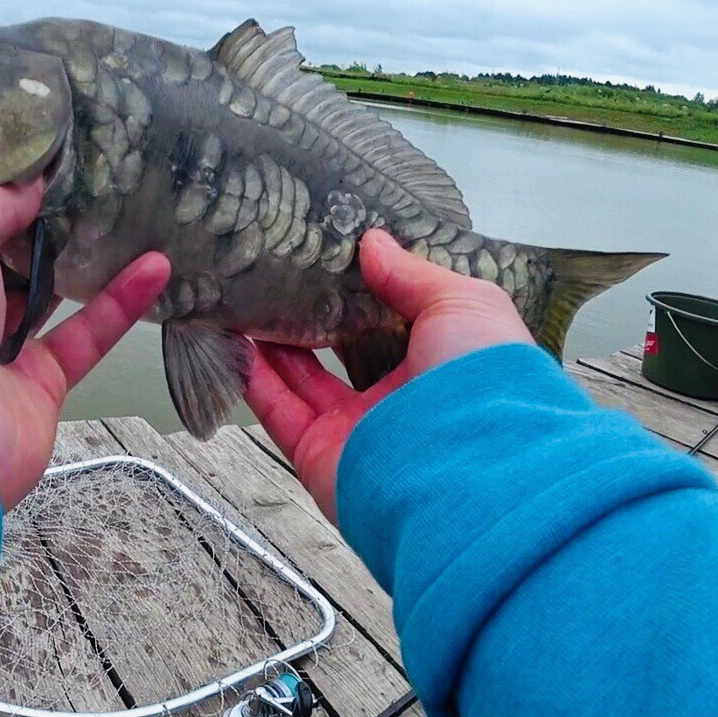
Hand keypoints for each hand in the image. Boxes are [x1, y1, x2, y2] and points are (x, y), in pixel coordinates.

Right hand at [246, 229, 529, 522]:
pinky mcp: (319, 453)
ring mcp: (356, 428)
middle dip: (312, 316)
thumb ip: (413, 274)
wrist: (467, 474)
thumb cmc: (484, 384)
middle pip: (342, 352)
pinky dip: (253, 379)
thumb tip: (372, 243)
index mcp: (440, 362)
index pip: (394, 322)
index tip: (332, 255)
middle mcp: (398, 398)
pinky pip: (278, 411)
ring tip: (245, 298)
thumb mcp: (464, 304)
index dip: (365, 290)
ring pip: (303, 380)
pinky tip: (233, 340)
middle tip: (279, 274)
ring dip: (272, 342)